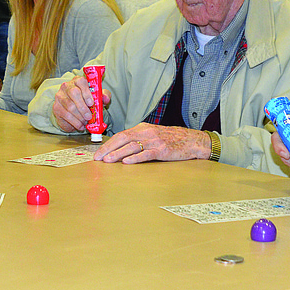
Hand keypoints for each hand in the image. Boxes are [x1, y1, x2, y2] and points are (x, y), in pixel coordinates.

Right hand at [52, 75, 110, 132]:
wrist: (75, 112)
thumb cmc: (87, 101)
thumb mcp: (97, 98)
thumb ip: (104, 96)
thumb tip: (106, 98)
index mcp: (78, 81)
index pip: (81, 82)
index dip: (86, 92)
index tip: (91, 103)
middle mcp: (67, 86)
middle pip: (74, 93)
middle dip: (83, 107)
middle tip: (89, 117)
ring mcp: (60, 96)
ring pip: (70, 106)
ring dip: (79, 116)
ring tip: (85, 122)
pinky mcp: (56, 107)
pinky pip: (65, 115)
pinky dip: (75, 122)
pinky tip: (80, 126)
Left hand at [94, 123, 209, 163]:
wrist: (192, 140)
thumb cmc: (172, 138)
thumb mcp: (153, 134)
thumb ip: (139, 138)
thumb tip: (121, 148)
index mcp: (142, 128)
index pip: (121, 135)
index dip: (108, 144)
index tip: (99, 152)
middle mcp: (146, 132)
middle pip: (122, 139)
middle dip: (108, 149)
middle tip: (98, 158)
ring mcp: (154, 141)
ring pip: (131, 147)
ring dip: (117, 154)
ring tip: (107, 160)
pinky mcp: (162, 150)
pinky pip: (145, 154)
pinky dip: (135, 158)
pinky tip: (126, 162)